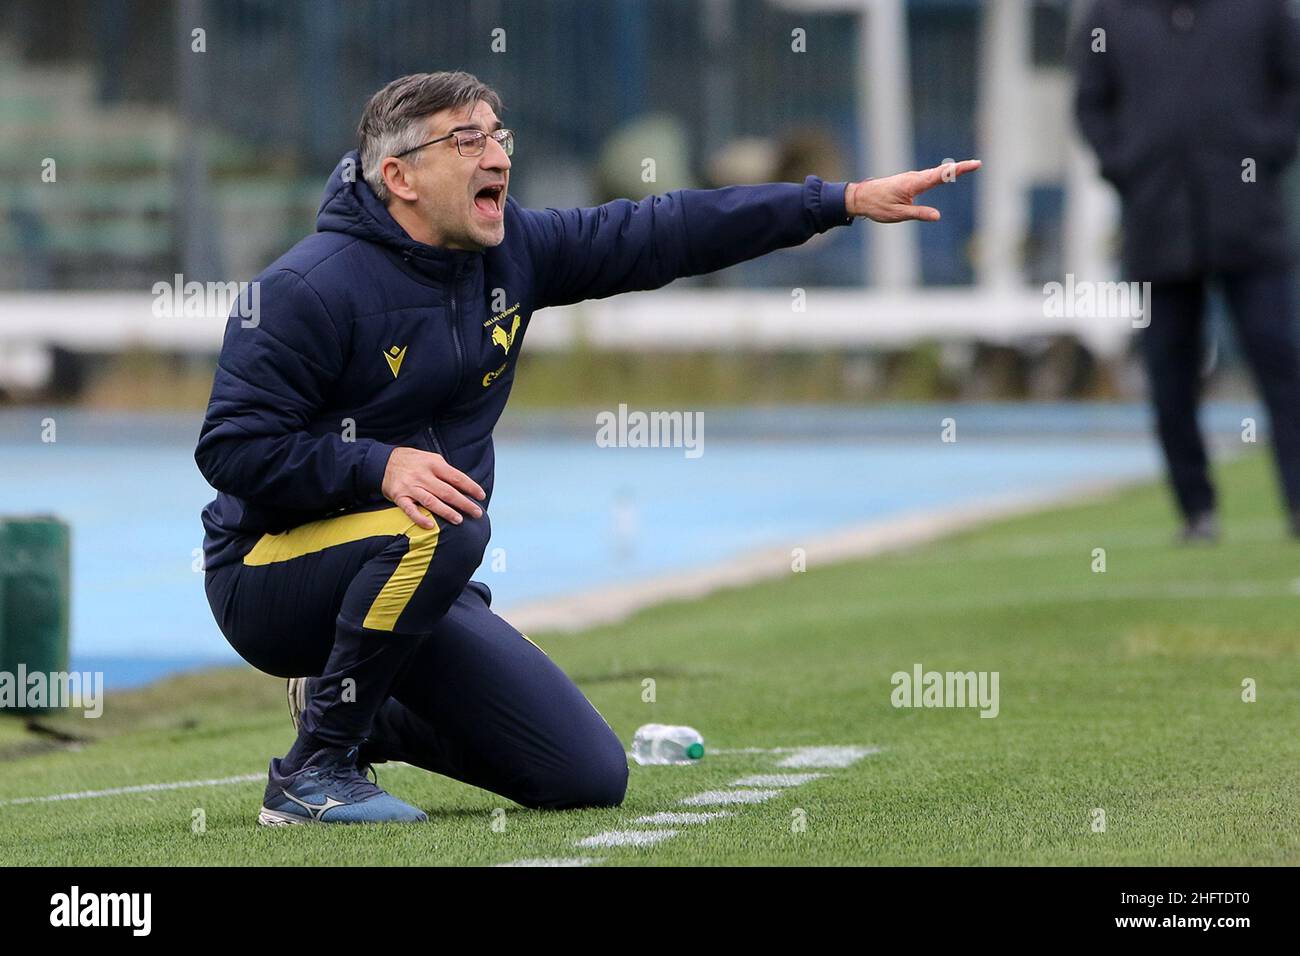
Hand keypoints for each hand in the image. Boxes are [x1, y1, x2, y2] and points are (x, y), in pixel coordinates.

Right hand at [381, 446, 485, 528]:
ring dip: (446, 512)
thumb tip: (463, 485)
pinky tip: (431, 526)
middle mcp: (423, 476)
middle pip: (447, 492)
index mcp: (434, 464)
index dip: (471, 487)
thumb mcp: (431, 458)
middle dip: (464, 503)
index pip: (457, 477)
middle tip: (477, 513)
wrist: (383, 461)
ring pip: (431, 502)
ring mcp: (411, 487)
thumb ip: (445, 471)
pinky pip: (410, 510)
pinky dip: (420, 518)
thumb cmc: (413, 461)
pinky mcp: (399, 497)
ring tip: (459, 520)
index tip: (481, 496)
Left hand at [846, 159, 981, 222]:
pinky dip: (940, 173)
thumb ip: (919, 213)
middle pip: (941, 171)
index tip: (973, 164)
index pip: (941, 176)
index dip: (958, 170)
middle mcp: (914, 178)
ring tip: (968, 166)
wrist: (860, 197)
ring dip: (951, 169)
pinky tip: (947, 173)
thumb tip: (938, 216)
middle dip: (959, 168)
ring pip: (934, 173)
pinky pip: (928, 176)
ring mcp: (911, 178)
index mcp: (914, 184)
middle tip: (977, 164)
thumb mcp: (898, 214)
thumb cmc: (877, 206)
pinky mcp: (908, 181)